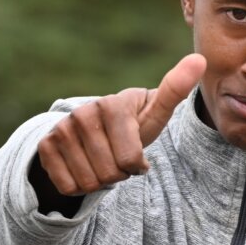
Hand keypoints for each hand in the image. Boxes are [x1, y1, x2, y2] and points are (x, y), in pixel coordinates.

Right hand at [35, 53, 206, 196]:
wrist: (95, 128)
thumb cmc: (133, 123)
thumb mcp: (154, 110)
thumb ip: (175, 88)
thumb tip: (200, 58)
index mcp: (112, 105)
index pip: (130, 161)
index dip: (136, 166)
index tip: (135, 153)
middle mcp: (83, 114)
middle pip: (109, 173)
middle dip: (117, 174)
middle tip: (116, 158)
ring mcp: (61, 129)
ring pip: (87, 182)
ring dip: (98, 180)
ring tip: (101, 161)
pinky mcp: (46, 146)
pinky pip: (66, 186)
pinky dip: (76, 186)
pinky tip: (82, 167)